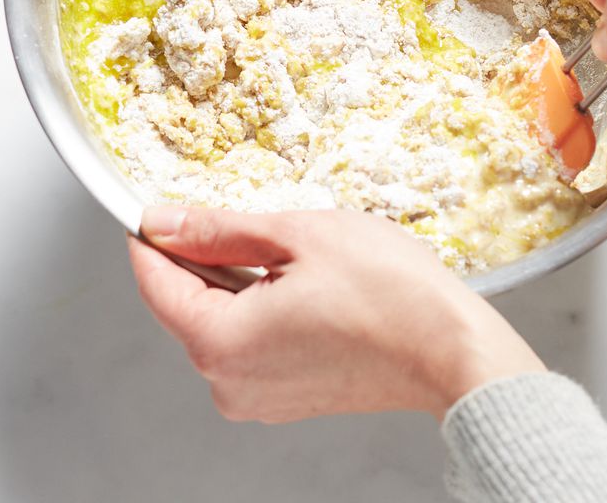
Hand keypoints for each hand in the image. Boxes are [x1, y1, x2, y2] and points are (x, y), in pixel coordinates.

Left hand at [128, 206, 544, 422]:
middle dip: (208, 259)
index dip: (154, 236)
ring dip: (242, 285)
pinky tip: (309, 288)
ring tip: (298, 259)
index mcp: (220, 343)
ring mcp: (258, 398)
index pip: (156, 282)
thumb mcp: (296, 236)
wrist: (452, 348)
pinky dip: (266, 311)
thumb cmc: (390, 293)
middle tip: (258, 224)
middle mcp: (228, 383)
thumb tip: (162, 222)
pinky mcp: (286, 400)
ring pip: (222, 324)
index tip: (160, 206)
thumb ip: (219, 230)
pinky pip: (253, 346)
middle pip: (187, 305)